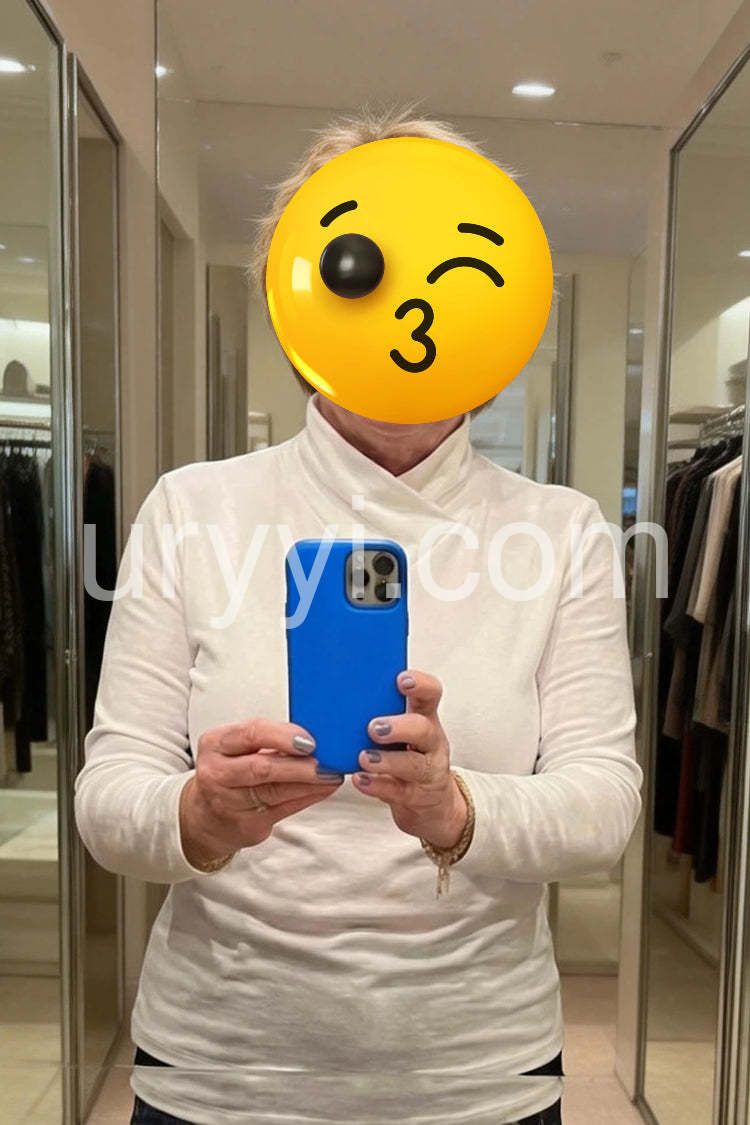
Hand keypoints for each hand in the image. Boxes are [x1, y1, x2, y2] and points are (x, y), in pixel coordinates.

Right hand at [179, 719, 343, 866]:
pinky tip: (323, 788)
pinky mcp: (246, 825)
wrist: (204, 815)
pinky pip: (284, 809)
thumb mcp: (236, 747)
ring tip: (331, 774)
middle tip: (326, 761)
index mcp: (215, 744)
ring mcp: (229, 802)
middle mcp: (217, 773)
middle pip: (262, 768)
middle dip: (299, 765)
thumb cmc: (228, 771)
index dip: (283, 736)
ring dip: (310, 783)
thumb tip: (313, 733)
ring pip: (276, 792)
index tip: (310, 740)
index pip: (251, 733)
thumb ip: (268, 738)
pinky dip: (308, 797)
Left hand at [351, 669, 468, 848]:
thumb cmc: (406, 754)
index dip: (421, 685)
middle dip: (399, 726)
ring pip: (413, 764)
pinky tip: (359, 780)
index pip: (431, 694)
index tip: (402, 680)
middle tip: (373, 727)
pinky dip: (377, 785)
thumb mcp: (402, 730)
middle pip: (423, 729)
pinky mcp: (416, 796)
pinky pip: (397, 791)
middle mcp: (431, 742)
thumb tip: (336, 690)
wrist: (430, 802)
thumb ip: (381, 710)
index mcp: (425, 718)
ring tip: (363, 758)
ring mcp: (427, 771)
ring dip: (386, 760)